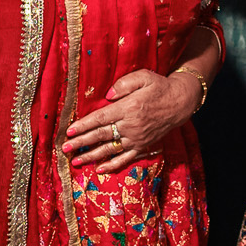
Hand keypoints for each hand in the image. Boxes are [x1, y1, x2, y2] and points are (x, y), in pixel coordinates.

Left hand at [62, 70, 191, 172]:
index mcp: (128, 107)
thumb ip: (124, 83)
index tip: (69, 131)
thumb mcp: (144, 76)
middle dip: (81, 143)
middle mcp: (131, 125)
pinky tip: (100, 169)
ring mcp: (137, 138)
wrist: (181, 102)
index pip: (100, 118)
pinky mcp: (143, 146)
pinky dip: (113, 165)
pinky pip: (126, 158)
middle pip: (101, 135)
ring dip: (91, 156)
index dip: (83, 125)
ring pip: (110, 149)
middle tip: (65, 149)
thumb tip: (107, 95)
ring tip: (76, 161)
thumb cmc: (160, 86)